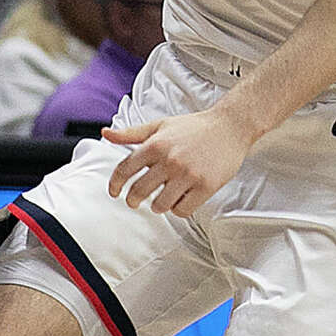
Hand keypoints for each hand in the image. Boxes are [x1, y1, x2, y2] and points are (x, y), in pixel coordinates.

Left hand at [104, 108, 251, 215]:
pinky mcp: (206, 186)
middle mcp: (170, 160)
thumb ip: (132, 133)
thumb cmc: (194, 127)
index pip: (125, 170)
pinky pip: (183, 209)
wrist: (230, 127)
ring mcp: (188, 175)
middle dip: (133, 200)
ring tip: (162, 199)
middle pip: (139, 191)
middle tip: (135, 201)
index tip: (115, 192)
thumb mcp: (160, 125)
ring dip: (158, 205)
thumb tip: (106, 133)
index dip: (115, 184)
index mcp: (156, 145)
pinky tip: (181, 200)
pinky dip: (178, 208)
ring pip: (160, 205)